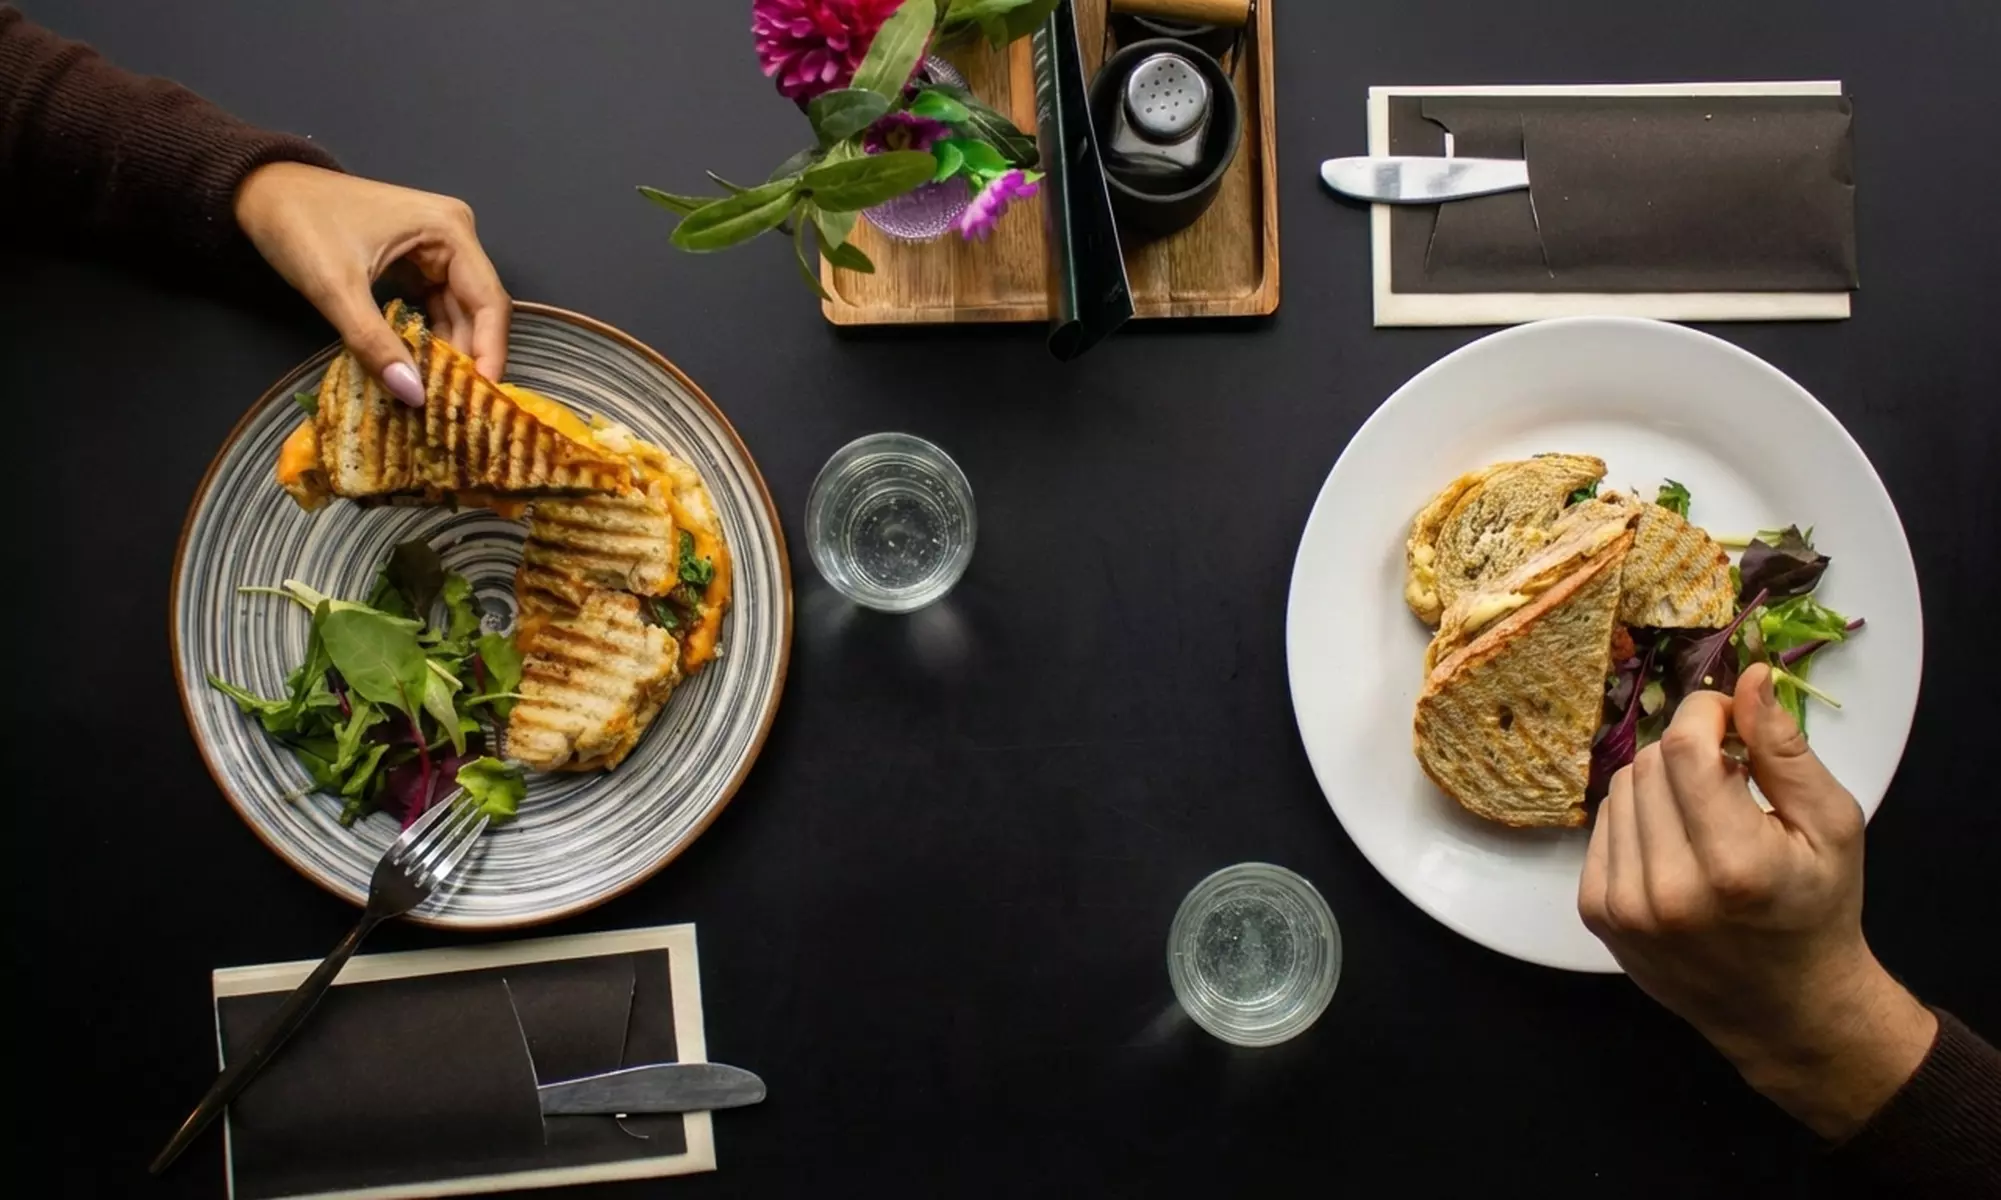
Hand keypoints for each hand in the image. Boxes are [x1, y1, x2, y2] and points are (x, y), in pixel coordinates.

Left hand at [234, 163, 509, 404]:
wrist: (260, 189)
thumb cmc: (298, 223)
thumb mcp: (336, 288)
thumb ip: (376, 343)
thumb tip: (414, 394)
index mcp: (449, 230)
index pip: (489, 302)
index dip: (491, 352)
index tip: (484, 397)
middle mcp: (454, 235)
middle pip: (478, 309)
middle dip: (469, 357)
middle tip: (461, 407)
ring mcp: (437, 247)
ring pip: (458, 311)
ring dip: (450, 351)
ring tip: (442, 395)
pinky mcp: (418, 259)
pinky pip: (436, 306)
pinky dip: (430, 337)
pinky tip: (422, 367)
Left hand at [1578, 664, 1935, 1138]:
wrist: (1785, 1008)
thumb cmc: (1817, 912)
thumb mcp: (1831, 827)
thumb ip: (1785, 751)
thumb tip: (1748, 679)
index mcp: (1733, 866)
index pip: (1686, 751)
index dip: (1705, 715)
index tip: (1729, 717)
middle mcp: (1667, 889)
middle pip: (1651, 764)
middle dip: (1690, 752)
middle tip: (1729, 778)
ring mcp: (1623, 905)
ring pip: (1621, 789)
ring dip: (1661, 785)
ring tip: (1704, 817)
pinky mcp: (1596, 912)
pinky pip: (1602, 825)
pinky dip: (1637, 818)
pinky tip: (1674, 844)